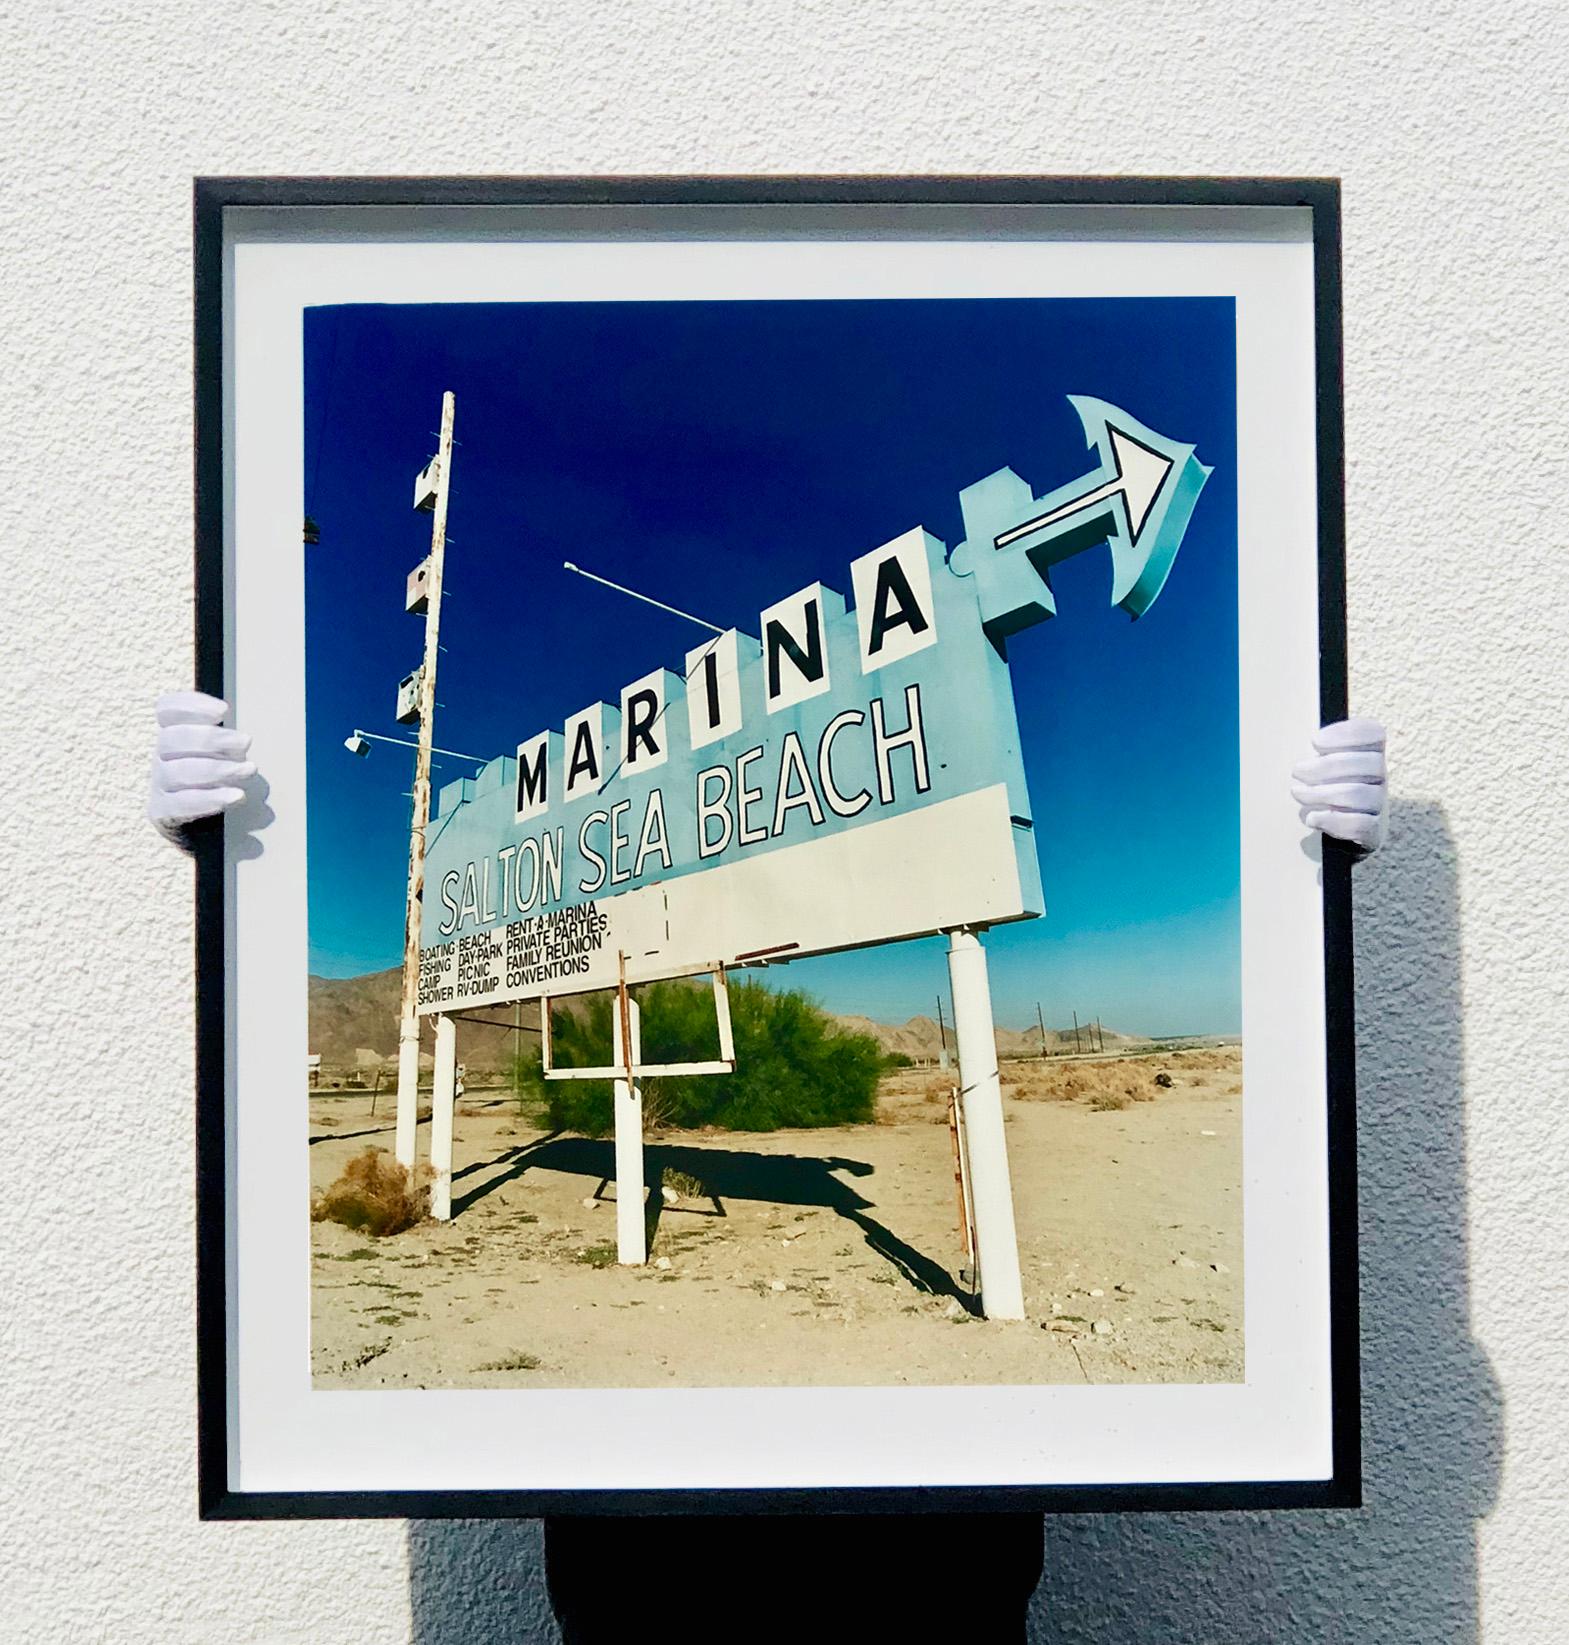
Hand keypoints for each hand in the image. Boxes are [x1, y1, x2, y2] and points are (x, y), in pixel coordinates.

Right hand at [148, 691, 255, 847]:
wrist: (207, 832)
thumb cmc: (220, 783)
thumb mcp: (224, 756)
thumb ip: (229, 740)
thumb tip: (247, 734)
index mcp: (174, 735)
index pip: (167, 710)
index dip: (191, 705)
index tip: (224, 710)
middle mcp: (161, 757)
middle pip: (172, 739)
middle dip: (211, 738)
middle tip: (247, 742)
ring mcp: (159, 786)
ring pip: (177, 772)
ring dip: (217, 769)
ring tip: (250, 770)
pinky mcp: (163, 813)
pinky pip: (182, 804)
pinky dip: (211, 798)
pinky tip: (236, 796)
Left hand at [1291, 717, 1386, 853]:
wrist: (1335, 832)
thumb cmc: (1324, 789)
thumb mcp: (1321, 765)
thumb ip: (1318, 752)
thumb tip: (1310, 743)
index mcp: (1370, 754)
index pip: (1374, 733)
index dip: (1346, 734)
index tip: (1315, 741)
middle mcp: (1379, 777)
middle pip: (1368, 764)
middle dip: (1326, 767)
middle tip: (1297, 771)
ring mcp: (1379, 805)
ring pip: (1360, 794)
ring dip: (1323, 793)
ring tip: (1298, 793)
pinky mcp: (1373, 831)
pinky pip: (1360, 824)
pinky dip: (1332, 820)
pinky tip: (1312, 817)